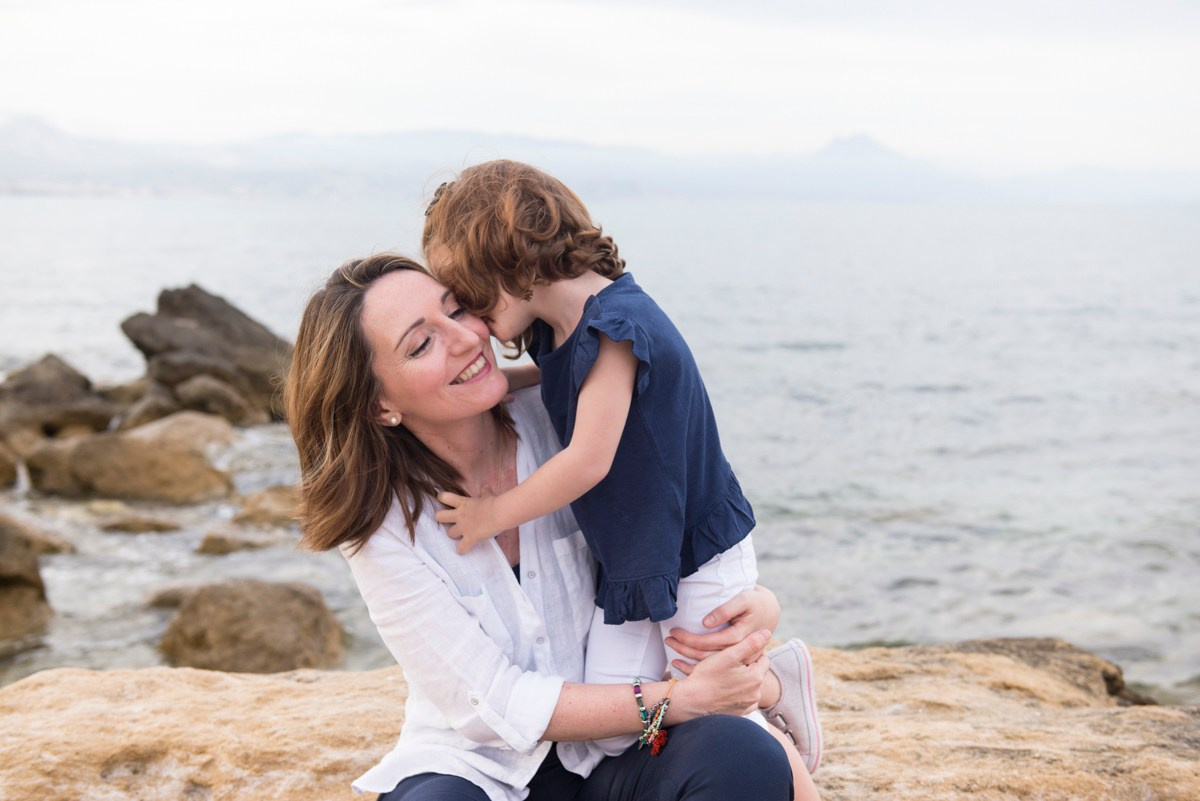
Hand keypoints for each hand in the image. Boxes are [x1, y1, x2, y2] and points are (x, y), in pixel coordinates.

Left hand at [435, 490, 501, 553]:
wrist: (500, 513)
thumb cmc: (494, 503)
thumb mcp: (488, 496)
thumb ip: (484, 492)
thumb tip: (486, 487)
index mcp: (463, 503)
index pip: (444, 497)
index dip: (442, 498)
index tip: (445, 500)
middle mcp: (460, 515)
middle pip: (439, 516)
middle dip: (442, 519)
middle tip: (449, 520)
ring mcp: (464, 528)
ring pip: (449, 533)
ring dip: (454, 535)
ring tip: (461, 535)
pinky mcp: (470, 538)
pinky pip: (461, 548)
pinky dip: (462, 549)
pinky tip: (465, 548)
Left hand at [665, 584, 779, 670]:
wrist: (770, 611)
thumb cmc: (754, 602)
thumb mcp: (743, 600)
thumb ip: (725, 610)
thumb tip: (705, 623)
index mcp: (739, 638)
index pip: (709, 642)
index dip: (690, 639)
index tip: (674, 631)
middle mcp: (739, 653)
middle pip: (706, 656)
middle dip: (684, 649)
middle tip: (668, 640)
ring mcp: (739, 660)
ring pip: (709, 664)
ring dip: (688, 658)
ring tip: (672, 650)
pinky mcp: (737, 661)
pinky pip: (715, 668)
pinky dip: (698, 666)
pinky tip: (683, 663)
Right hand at [671, 628, 771, 719]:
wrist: (691, 701)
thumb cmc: (707, 676)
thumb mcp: (728, 655)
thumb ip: (750, 643)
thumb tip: (767, 632)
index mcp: (756, 677)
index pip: (763, 658)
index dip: (751, 651)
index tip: (737, 649)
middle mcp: (756, 694)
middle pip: (756, 672)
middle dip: (746, 665)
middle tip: (730, 659)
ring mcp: (748, 705)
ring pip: (750, 686)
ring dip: (742, 679)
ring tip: (725, 673)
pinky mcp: (739, 713)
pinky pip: (743, 699)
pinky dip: (737, 692)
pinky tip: (725, 687)